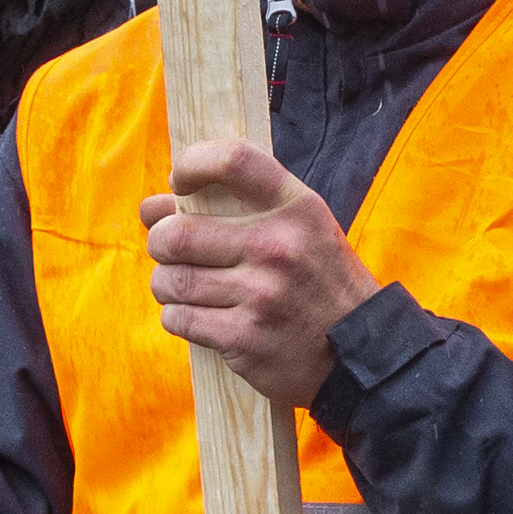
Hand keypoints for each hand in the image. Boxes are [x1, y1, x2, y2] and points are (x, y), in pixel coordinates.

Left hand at [145, 140, 381, 407]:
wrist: (361, 352)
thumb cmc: (319, 282)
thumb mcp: (303, 229)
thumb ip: (240, 209)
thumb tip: (151, 208)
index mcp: (295, 208)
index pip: (232, 161)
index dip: (192, 165)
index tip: (180, 182)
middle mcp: (278, 247)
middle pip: (177, 234)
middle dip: (160, 242)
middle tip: (168, 250)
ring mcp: (261, 295)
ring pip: (171, 281)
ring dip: (167, 284)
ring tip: (184, 287)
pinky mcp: (244, 339)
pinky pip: (179, 319)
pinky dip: (178, 317)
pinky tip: (199, 316)